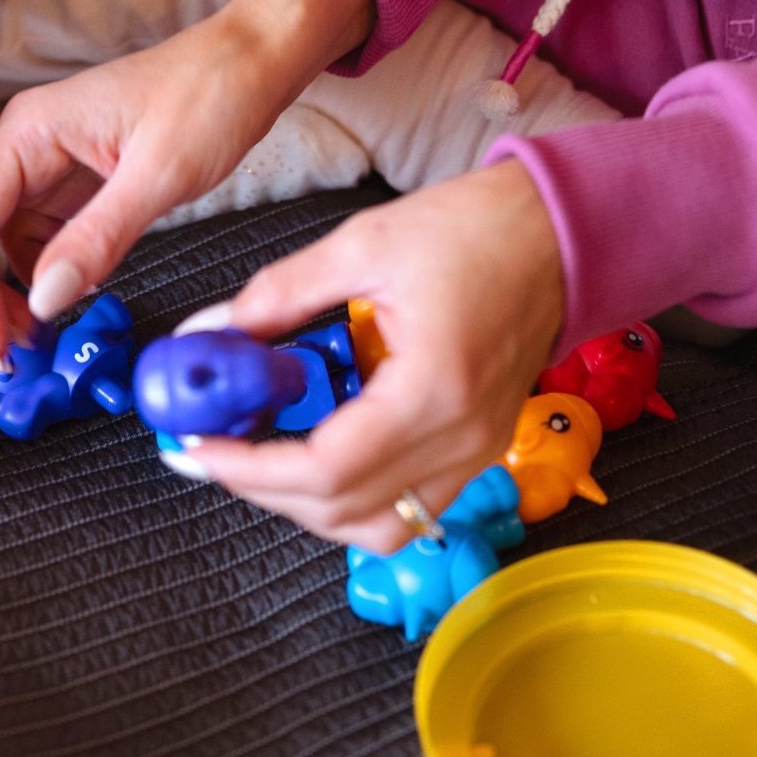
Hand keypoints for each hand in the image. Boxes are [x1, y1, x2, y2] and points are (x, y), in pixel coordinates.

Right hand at [0, 0, 375, 357]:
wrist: (250, 63)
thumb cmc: (211, 95)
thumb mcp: (161, 174)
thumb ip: (98, 239)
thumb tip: (44, 301)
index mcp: (29, 130)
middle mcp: (23, 146)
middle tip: (4, 353)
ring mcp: (43, 166)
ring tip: (34, 340)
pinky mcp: (69, 185)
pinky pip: (29, 240)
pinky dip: (33, 280)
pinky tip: (62, 304)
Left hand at [167, 164, 567, 552]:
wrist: (559, 231)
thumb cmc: (477, 230)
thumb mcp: (361, 245)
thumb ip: (279, 295)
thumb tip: (212, 335)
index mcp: (434, 390)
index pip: (326, 470)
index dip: (250, 469)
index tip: (197, 449)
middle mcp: (461, 438)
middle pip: (345, 511)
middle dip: (264, 489)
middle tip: (211, 450)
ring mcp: (477, 451)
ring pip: (378, 526)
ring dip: (307, 504)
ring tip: (257, 456)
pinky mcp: (478, 448)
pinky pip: (407, 506)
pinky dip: (351, 496)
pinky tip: (311, 452)